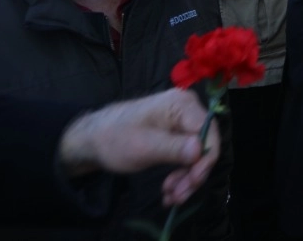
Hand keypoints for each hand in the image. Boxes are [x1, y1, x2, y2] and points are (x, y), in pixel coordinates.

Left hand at [58, 88, 219, 207]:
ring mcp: (183, 121)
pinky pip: (187, 155)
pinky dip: (180, 174)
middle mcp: (188, 109)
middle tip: (177, 196)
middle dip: (193, 174)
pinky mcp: (177, 133)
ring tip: (170, 196)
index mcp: (182, 105)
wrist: (93, 139)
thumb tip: (200, 151)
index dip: (204, 160)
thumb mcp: (144, 146)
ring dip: (186, 178)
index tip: (191, 183)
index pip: (209, 133)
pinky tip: (169, 189)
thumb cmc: (115, 138)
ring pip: (198, 154)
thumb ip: (174, 148)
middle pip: (205, 145)